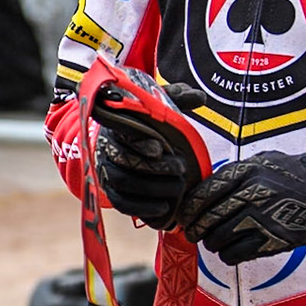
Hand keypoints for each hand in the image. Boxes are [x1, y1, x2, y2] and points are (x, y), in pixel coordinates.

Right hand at [89, 82, 206, 229]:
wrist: (126, 144)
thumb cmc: (146, 124)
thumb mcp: (159, 106)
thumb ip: (177, 98)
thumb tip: (199, 97)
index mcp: (117, 125)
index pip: (122, 133)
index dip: (140, 142)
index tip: (160, 149)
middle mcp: (107, 147)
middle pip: (123, 160)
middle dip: (153, 168)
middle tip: (180, 169)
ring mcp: (106, 170)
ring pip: (122, 182)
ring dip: (151, 188)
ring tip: (177, 188)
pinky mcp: (110, 191)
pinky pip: (120, 202)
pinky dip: (142, 207)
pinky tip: (163, 207)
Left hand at [177, 151, 305, 263]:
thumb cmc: (291, 176)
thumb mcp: (262, 162)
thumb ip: (233, 174)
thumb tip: (200, 191)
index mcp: (246, 172)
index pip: (203, 193)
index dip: (189, 209)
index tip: (184, 216)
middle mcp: (252, 194)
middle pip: (208, 218)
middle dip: (195, 229)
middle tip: (194, 233)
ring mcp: (262, 218)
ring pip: (218, 238)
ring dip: (211, 243)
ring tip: (214, 241)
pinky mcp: (272, 240)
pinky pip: (235, 254)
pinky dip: (228, 255)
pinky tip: (230, 250)